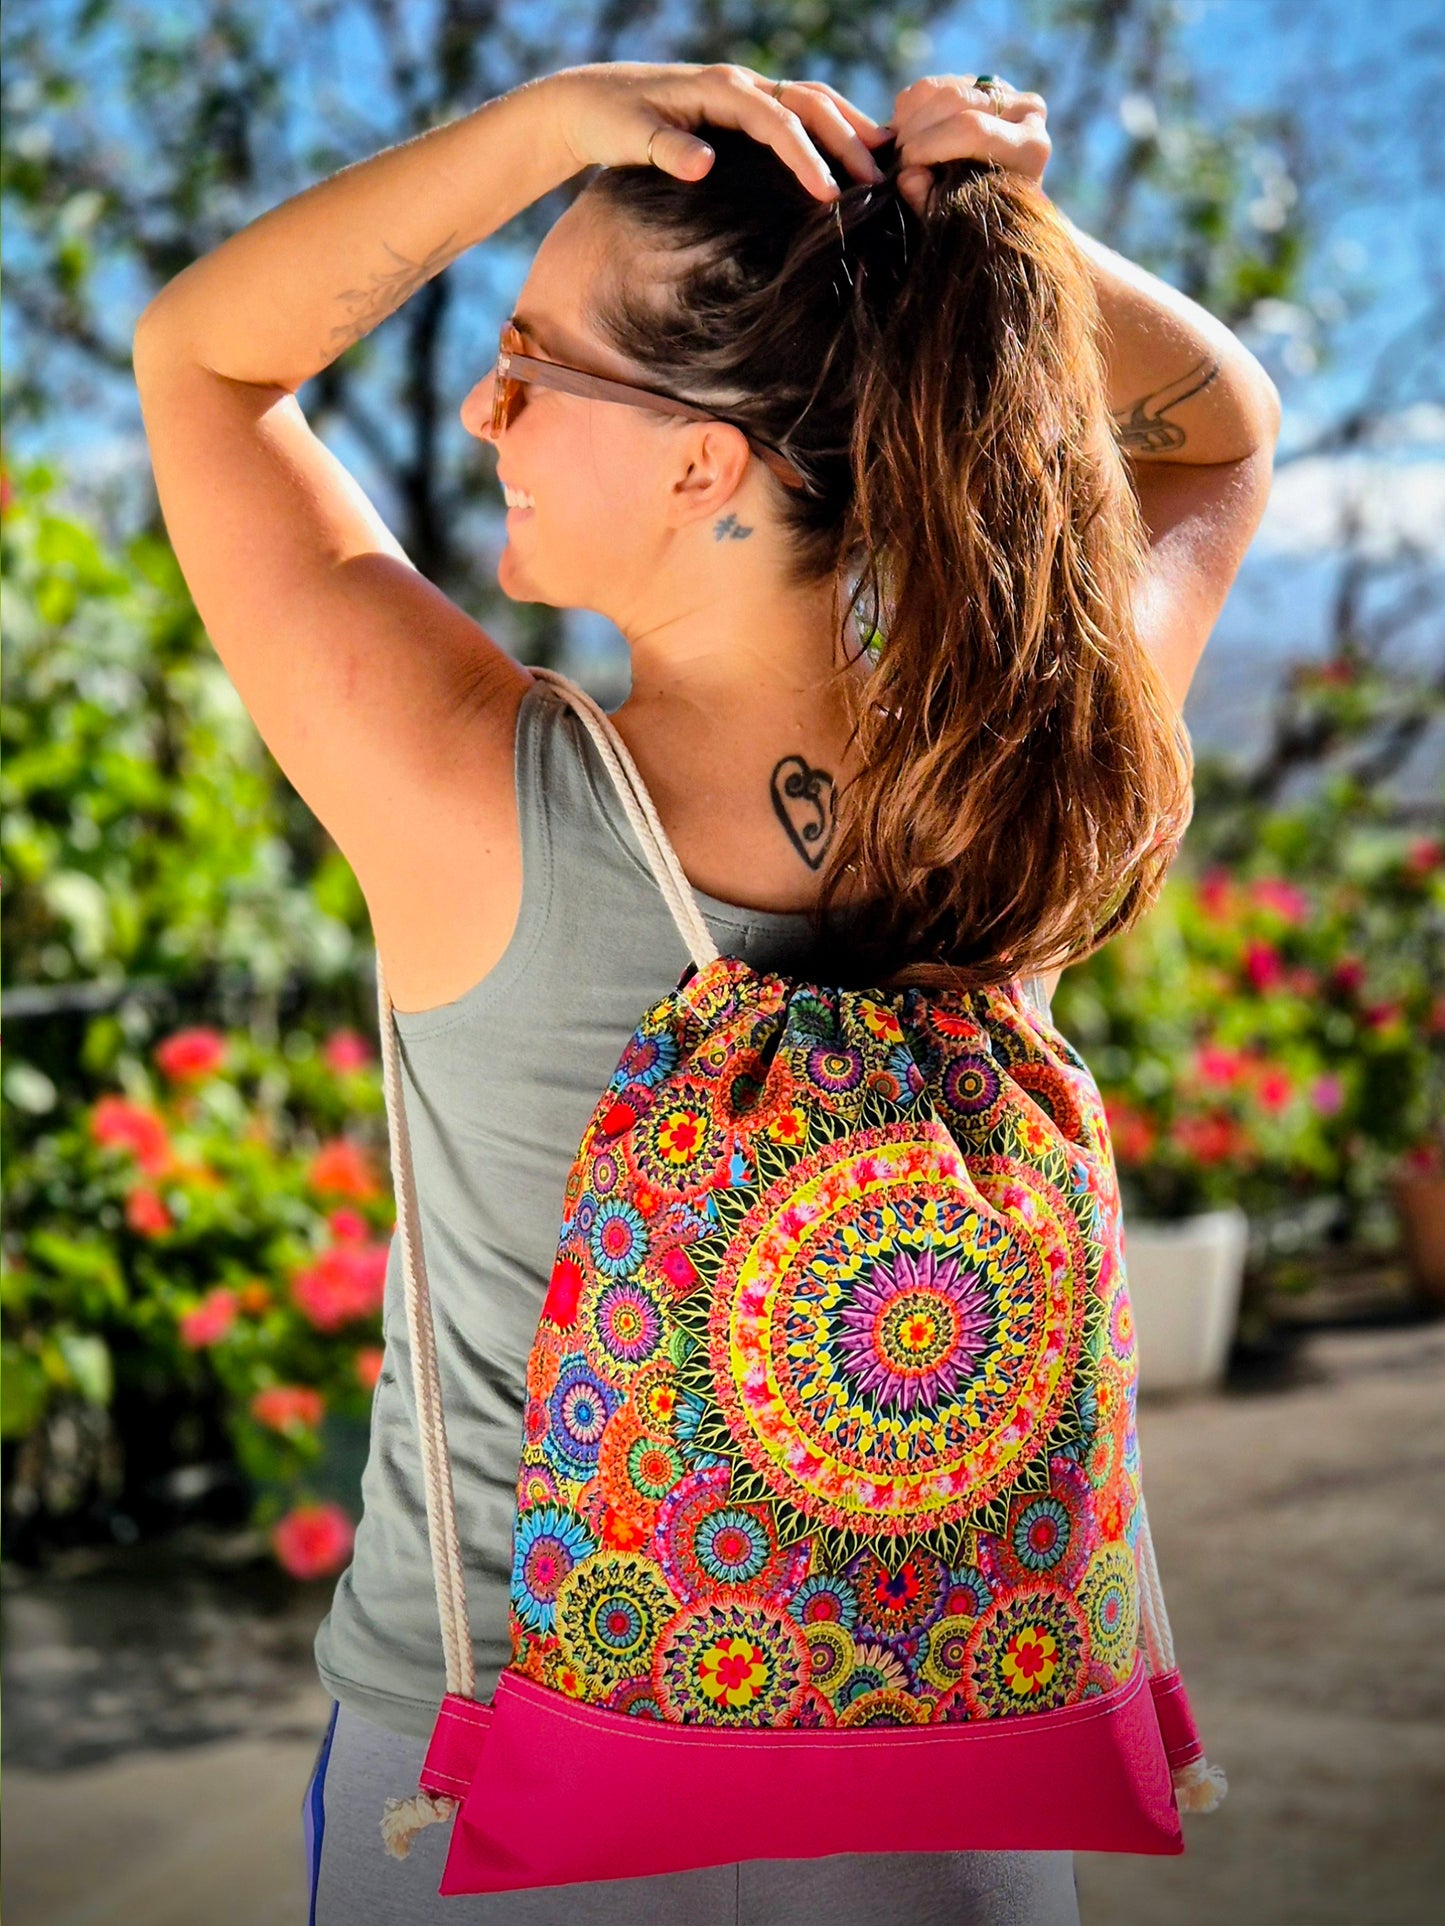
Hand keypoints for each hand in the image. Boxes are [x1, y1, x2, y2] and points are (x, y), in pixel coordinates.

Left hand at [541, 60, 891, 202]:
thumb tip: (704, 165)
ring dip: (848, 127)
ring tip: (883, 158)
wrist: (589, 103)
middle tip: (879, 179)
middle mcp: (740, 84)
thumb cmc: (608, 122)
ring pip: (811, 102)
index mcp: (720, 89)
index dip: (807, 158)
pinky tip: (849, 155)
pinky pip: (797, 114)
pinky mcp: (742, 109)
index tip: (831, 196)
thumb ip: (667, 152)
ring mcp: (744, 93)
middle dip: (847, 138)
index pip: (778, 122)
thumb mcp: (630, 139)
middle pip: (810, 103)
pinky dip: (829, 130)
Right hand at [889, 74, 1050, 215]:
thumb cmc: (978, 223)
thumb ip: (930, 201)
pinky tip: (906, 134)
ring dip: (909, 116)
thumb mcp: (955, 223)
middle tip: (897, 155)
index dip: (931, 143)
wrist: (994, 206)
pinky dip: (909, 108)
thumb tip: (907, 176)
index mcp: (1029, 147)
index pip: (973, 128)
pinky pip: (935, 85)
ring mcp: (1006, 91)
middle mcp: (1026, 110)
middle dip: (917, 127)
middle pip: (957, 99)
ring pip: (943, 87)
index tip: (905, 163)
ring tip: (899, 147)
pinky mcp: (980, 84)